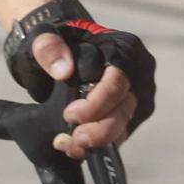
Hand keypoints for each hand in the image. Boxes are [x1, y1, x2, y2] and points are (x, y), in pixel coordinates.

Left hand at [4, 0, 155, 155]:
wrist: (63, 51)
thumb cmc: (59, 41)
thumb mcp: (45, 36)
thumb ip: (49, 47)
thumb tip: (64, 70)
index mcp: (125, 48)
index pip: (119, 81)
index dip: (96, 103)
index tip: (70, 115)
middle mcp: (138, 73)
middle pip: (126, 108)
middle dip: (101, 129)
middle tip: (75, 140)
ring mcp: (137, 95)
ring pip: (124, 126)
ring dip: (98, 140)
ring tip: (68, 145)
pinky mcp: (130, 114)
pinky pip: (119, 134)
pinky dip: (98, 144)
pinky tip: (75, 147)